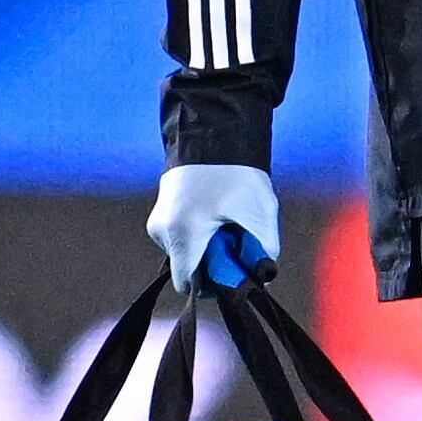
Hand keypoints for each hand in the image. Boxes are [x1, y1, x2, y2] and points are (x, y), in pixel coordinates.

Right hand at [145, 164, 280, 290]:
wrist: (212, 134)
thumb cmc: (237, 174)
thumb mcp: (261, 212)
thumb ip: (264, 251)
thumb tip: (260, 277)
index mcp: (183, 233)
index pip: (190, 285)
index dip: (215, 285)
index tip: (234, 266)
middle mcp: (162, 231)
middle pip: (190, 269)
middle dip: (214, 262)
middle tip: (235, 237)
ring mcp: (157, 223)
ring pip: (185, 254)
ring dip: (207, 247)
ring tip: (223, 220)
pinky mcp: (159, 216)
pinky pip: (180, 240)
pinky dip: (198, 235)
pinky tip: (211, 214)